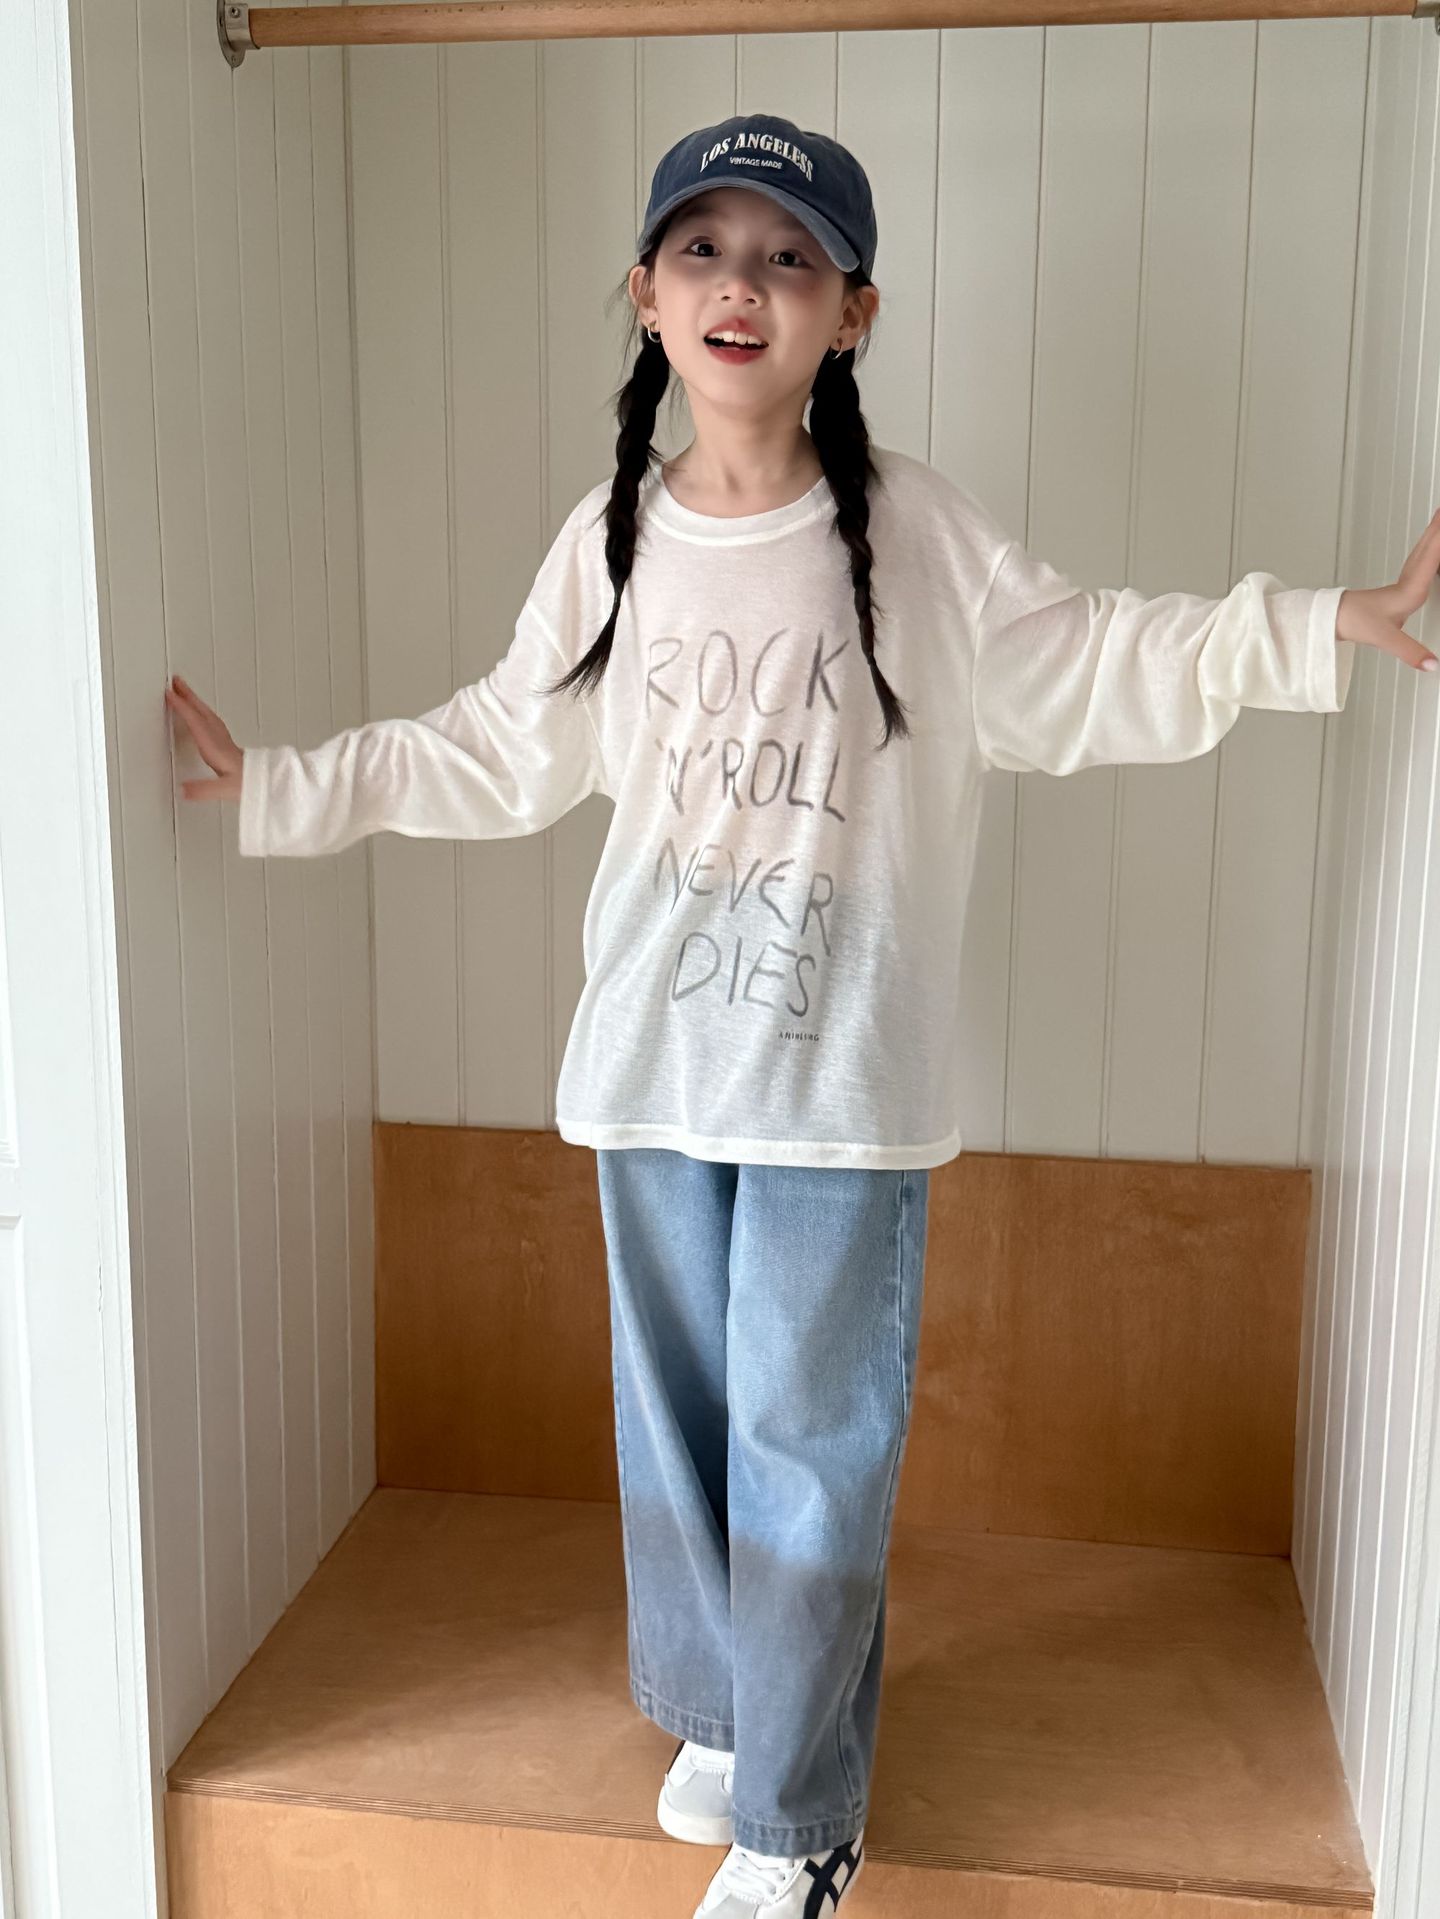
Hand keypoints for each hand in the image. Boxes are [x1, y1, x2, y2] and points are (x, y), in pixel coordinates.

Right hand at [164, 673, 243, 801]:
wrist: (269, 785)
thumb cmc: (250, 785)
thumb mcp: (226, 789)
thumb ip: (204, 789)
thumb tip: (183, 789)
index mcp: (216, 748)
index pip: (197, 722)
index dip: (182, 707)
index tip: (170, 694)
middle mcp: (220, 741)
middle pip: (202, 712)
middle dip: (188, 695)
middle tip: (175, 680)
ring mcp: (224, 741)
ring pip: (207, 714)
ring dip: (195, 701)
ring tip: (184, 691)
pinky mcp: (227, 745)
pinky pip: (212, 721)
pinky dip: (202, 713)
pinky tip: (200, 715)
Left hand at [1335, 506, 1439, 671]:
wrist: (1333, 619)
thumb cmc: (1355, 622)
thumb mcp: (1385, 640)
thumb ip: (1410, 653)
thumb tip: (1432, 664)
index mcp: (1410, 590)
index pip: (1432, 557)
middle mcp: (1409, 581)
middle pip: (1430, 546)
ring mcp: (1404, 582)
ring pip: (1425, 550)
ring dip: (1436, 532)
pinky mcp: (1400, 587)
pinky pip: (1422, 559)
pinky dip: (1432, 547)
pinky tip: (1435, 548)